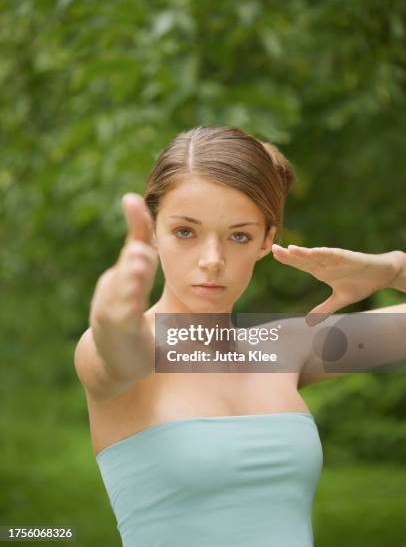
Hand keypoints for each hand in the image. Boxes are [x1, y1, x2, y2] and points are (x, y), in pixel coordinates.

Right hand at [90, 193, 157, 334]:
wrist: (115, 363)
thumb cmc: (131, 323)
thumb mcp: (139, 291)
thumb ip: (144, 266)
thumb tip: (150, 242)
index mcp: (125, 276)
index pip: (135, 246)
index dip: (136, 224)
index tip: (132, 200)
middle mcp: (114, 288)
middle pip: (128, 265)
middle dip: (136, 251)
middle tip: (142, 241)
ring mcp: (112, 310)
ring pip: (122, 290)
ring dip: (132, 278)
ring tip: (140, 263)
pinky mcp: (117, 332)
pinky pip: (124, 317)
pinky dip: (128, 306)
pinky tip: (133, 298)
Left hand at [271, 243, 400, 325]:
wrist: (382, 275)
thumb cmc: (361, 283)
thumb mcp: (340, 300)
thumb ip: (324, 309)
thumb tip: (309, 321)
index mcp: (321, 271)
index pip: (301, 264)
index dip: (288, 260)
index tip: (273, 256)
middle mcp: (326, 263)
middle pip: (304, 258)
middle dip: (289, 254)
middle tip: (273, 249)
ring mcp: (336, 259)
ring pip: (317, 254)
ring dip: (304, 252)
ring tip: (290, 249)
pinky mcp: (349, 257)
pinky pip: (335, 254)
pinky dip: (325, 253)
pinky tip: (315, 251)